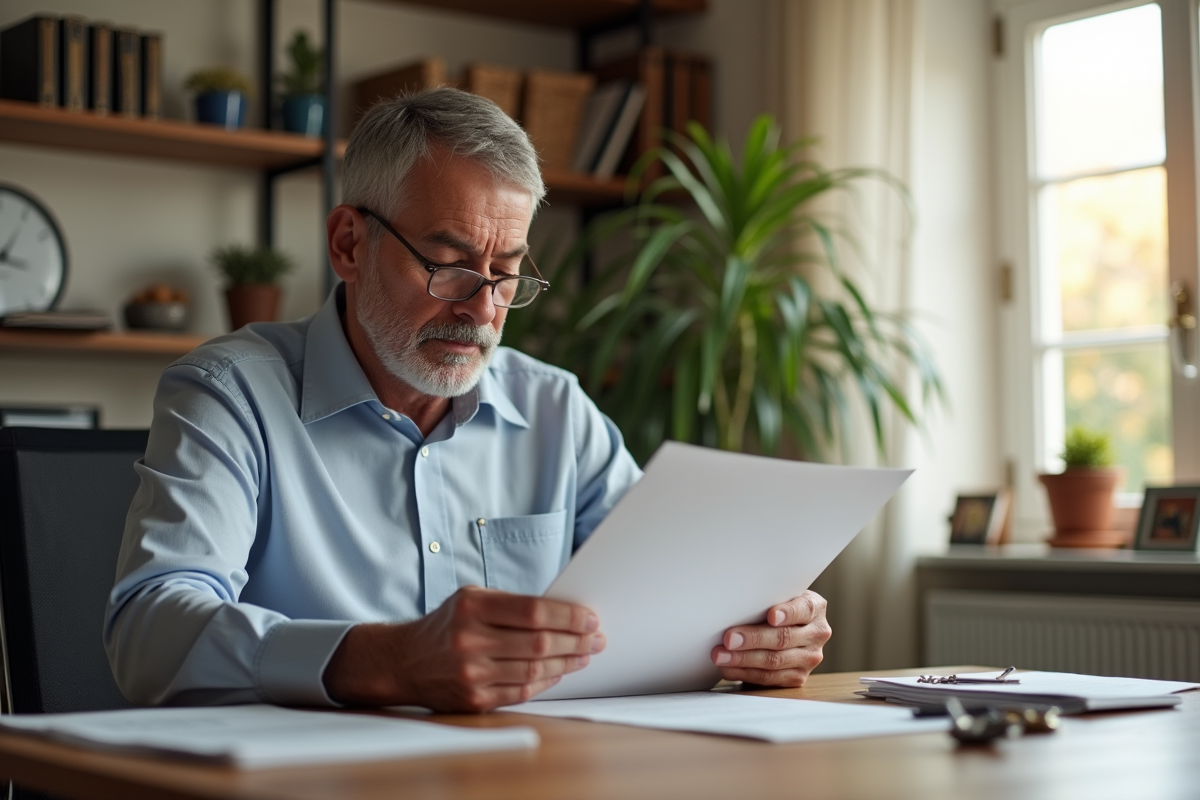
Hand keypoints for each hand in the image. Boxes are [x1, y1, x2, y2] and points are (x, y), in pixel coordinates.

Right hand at [322, 586, 604, 711]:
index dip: (568, 616)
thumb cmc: (448, 624)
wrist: (404, 660)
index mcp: (472, 607)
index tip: (590, 618)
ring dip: (568, 662)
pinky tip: (560, 670)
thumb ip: (513, 604)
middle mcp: (470, 640)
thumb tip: (565, 613)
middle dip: (576, 640)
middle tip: (597, 638)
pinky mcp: (474, 699)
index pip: (533, 611)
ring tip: (585, 654)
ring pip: (535, 670)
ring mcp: (471, 673)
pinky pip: (522, 692)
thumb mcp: (472, 598)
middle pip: (539, 642)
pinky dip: (547, 681)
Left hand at [710, 590, 830, 686]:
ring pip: (774, 661)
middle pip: (784, 638)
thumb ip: (767, 599)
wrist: (787, 629)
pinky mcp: (798, 677)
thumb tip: (737, 603)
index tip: (771, 616)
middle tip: (729, 639)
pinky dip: (745, 673)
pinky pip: (769, 678)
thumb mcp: (778, 597)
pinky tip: (728, 668)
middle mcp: (817, 633)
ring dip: (743, 659)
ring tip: (721, 656)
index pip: (804, 609)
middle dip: (753, 639)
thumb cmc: (775, 607)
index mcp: (815, 608)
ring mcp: (810, 658)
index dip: (787, 613)